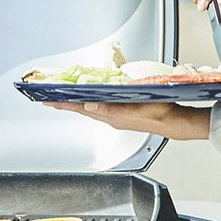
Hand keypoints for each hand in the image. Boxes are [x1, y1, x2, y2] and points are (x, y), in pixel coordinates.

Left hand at [49, 100, 209, 140]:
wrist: (173, 122)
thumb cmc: (157, 112)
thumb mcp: (133, 108)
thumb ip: (110, 108)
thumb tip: (89, 105)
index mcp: (110, 116)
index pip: (80, 108)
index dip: (63, 103)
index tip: (47, 99)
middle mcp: (110, 117)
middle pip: (81, 108)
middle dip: (65, 103)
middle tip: (49, 98)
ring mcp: (116, 116)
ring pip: (90, 108)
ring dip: (76, 103)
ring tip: (64, 98)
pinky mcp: (122, 114)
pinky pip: (100, 108)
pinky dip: (90, 102)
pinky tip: (90, 99)